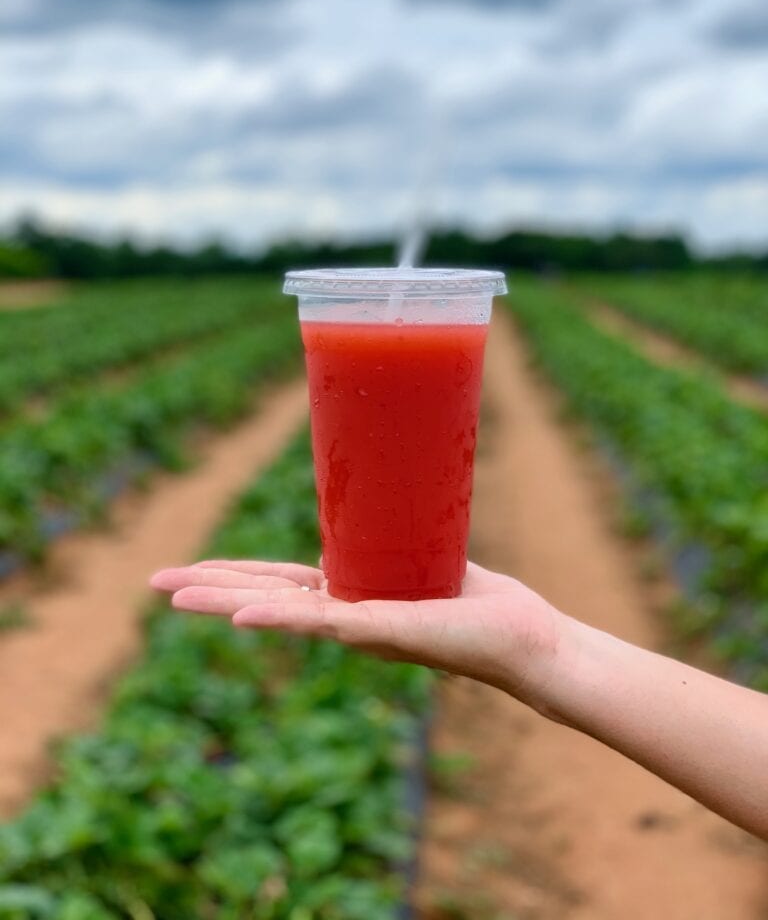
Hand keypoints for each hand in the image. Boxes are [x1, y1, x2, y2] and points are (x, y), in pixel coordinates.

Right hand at [150, 560, 566, 712]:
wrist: (524, 641)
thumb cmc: (481, 605)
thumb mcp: (425, 559)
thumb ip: (393, 542)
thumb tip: (365, 515)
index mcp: (350, 600)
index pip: (279, 585)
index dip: (235, 575)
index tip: (192, 568)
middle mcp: (347, 619)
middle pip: (265, 599)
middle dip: (210, 590)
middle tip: (154, 582)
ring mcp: (360, 629)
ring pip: (281, 612)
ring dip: (226, 604)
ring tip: (173, 596)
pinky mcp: (384, 631)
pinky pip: (323, 625)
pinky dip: (280, 620)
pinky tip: (242, 617)